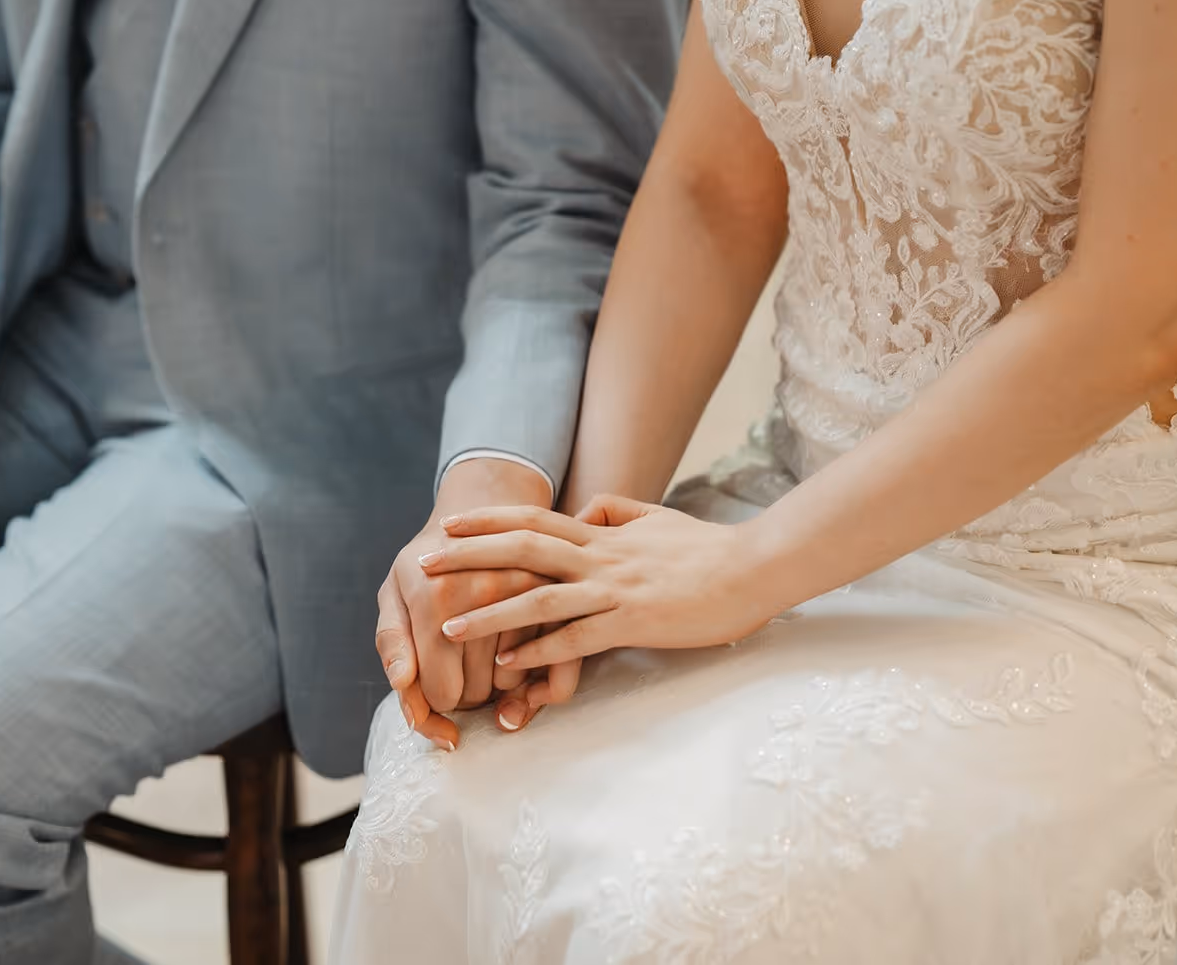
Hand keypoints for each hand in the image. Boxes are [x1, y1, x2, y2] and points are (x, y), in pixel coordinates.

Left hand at [374, 458, 552, 747]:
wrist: (480, 506)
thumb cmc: (428, 561)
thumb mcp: (394, 593)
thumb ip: (392, 642)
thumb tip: (403, 686)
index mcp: (434, 596)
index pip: (439, 689)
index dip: (435, 702)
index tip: (436, 694)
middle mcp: (482, 591)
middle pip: (477, 692)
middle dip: (468, 698)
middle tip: (463, 685)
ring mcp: (525, 592)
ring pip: (514, 680)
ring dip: (504, 693)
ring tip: (490, 680)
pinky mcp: (563, 596)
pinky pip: (557, 667)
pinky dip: (542, 685)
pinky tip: (528, 679)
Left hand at [428, 494, 779, 672]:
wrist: (752, 569)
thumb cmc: (706, 549)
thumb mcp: (655, 517)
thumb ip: (614, 512)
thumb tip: (583, 510)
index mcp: (602, 533)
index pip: (533, 519)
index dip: (489, 521)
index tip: (449, 525)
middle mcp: (600, 557)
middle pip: (522, 550)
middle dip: (468, 558)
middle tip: (424, 565)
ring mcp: (614, 590)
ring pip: (539, 600)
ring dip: (488, 615)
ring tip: (447, 629)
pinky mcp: (632, 623)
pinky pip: (576, 639)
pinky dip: (539, 653)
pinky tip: (508, 666)